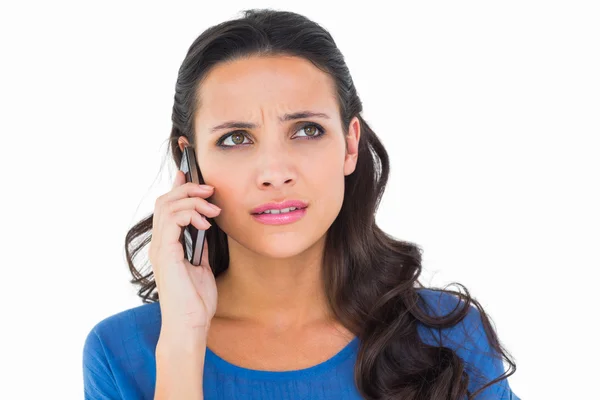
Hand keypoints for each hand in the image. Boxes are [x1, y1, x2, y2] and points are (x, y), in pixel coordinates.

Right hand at [149, 170, 219, 335]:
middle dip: (188, 189)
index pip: (168, 208)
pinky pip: (172, 221)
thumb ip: (199, 246)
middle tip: (210, 190)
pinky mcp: (165, 253)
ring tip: (212, 207)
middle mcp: (159, 244)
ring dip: (192, 200)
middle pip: (166, 201)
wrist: (190, 325)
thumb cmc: (195, 302)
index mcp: (167, 246)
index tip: (190, 174)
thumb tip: (204, 227)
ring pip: (167, 206)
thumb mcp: (201, 266)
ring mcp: (160, 248)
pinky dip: (189, 215)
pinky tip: (205, 223)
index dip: (178, 188)